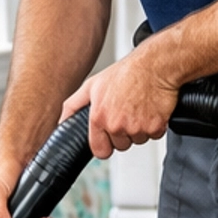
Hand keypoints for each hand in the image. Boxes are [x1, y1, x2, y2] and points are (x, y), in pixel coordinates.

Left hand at [64, 41, 178, 158]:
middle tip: (127, 111)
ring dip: (140, 128)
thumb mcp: (92, 85)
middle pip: (121, 145)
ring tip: (139, 107)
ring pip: (138, 140)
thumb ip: (73, 106)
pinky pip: (154, 135)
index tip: (109, 135)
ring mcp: (137, 128)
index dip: (105, 144)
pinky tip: (150, 109)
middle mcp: (117, 125)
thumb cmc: (126, 73)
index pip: (100, 151)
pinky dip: (155, 125)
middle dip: (124, 133)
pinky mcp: (155, 127)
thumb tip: (62, 122)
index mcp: (99, 117)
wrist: (155, 65)